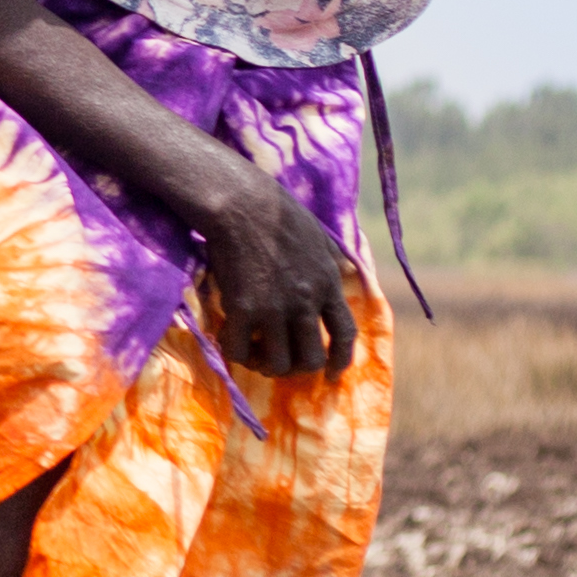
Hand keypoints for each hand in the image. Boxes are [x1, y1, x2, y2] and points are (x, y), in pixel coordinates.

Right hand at [177, 150, 357, 383]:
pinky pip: (240, 351)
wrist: (241, 202)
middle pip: (311, 358)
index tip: (331, 374)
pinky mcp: (243, 308)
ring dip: (265, 364)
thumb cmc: (277, 211)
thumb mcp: (320, 236)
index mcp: (328, 284)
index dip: (340, 361)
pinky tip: (231, 338)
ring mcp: (274, 307)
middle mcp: (305, 302)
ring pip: (277, 364)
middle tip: (281, 360)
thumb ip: (332, 262)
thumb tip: (342, 274)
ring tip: (255, 352)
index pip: (345, 335)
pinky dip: (236, 352)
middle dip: (297, 368)